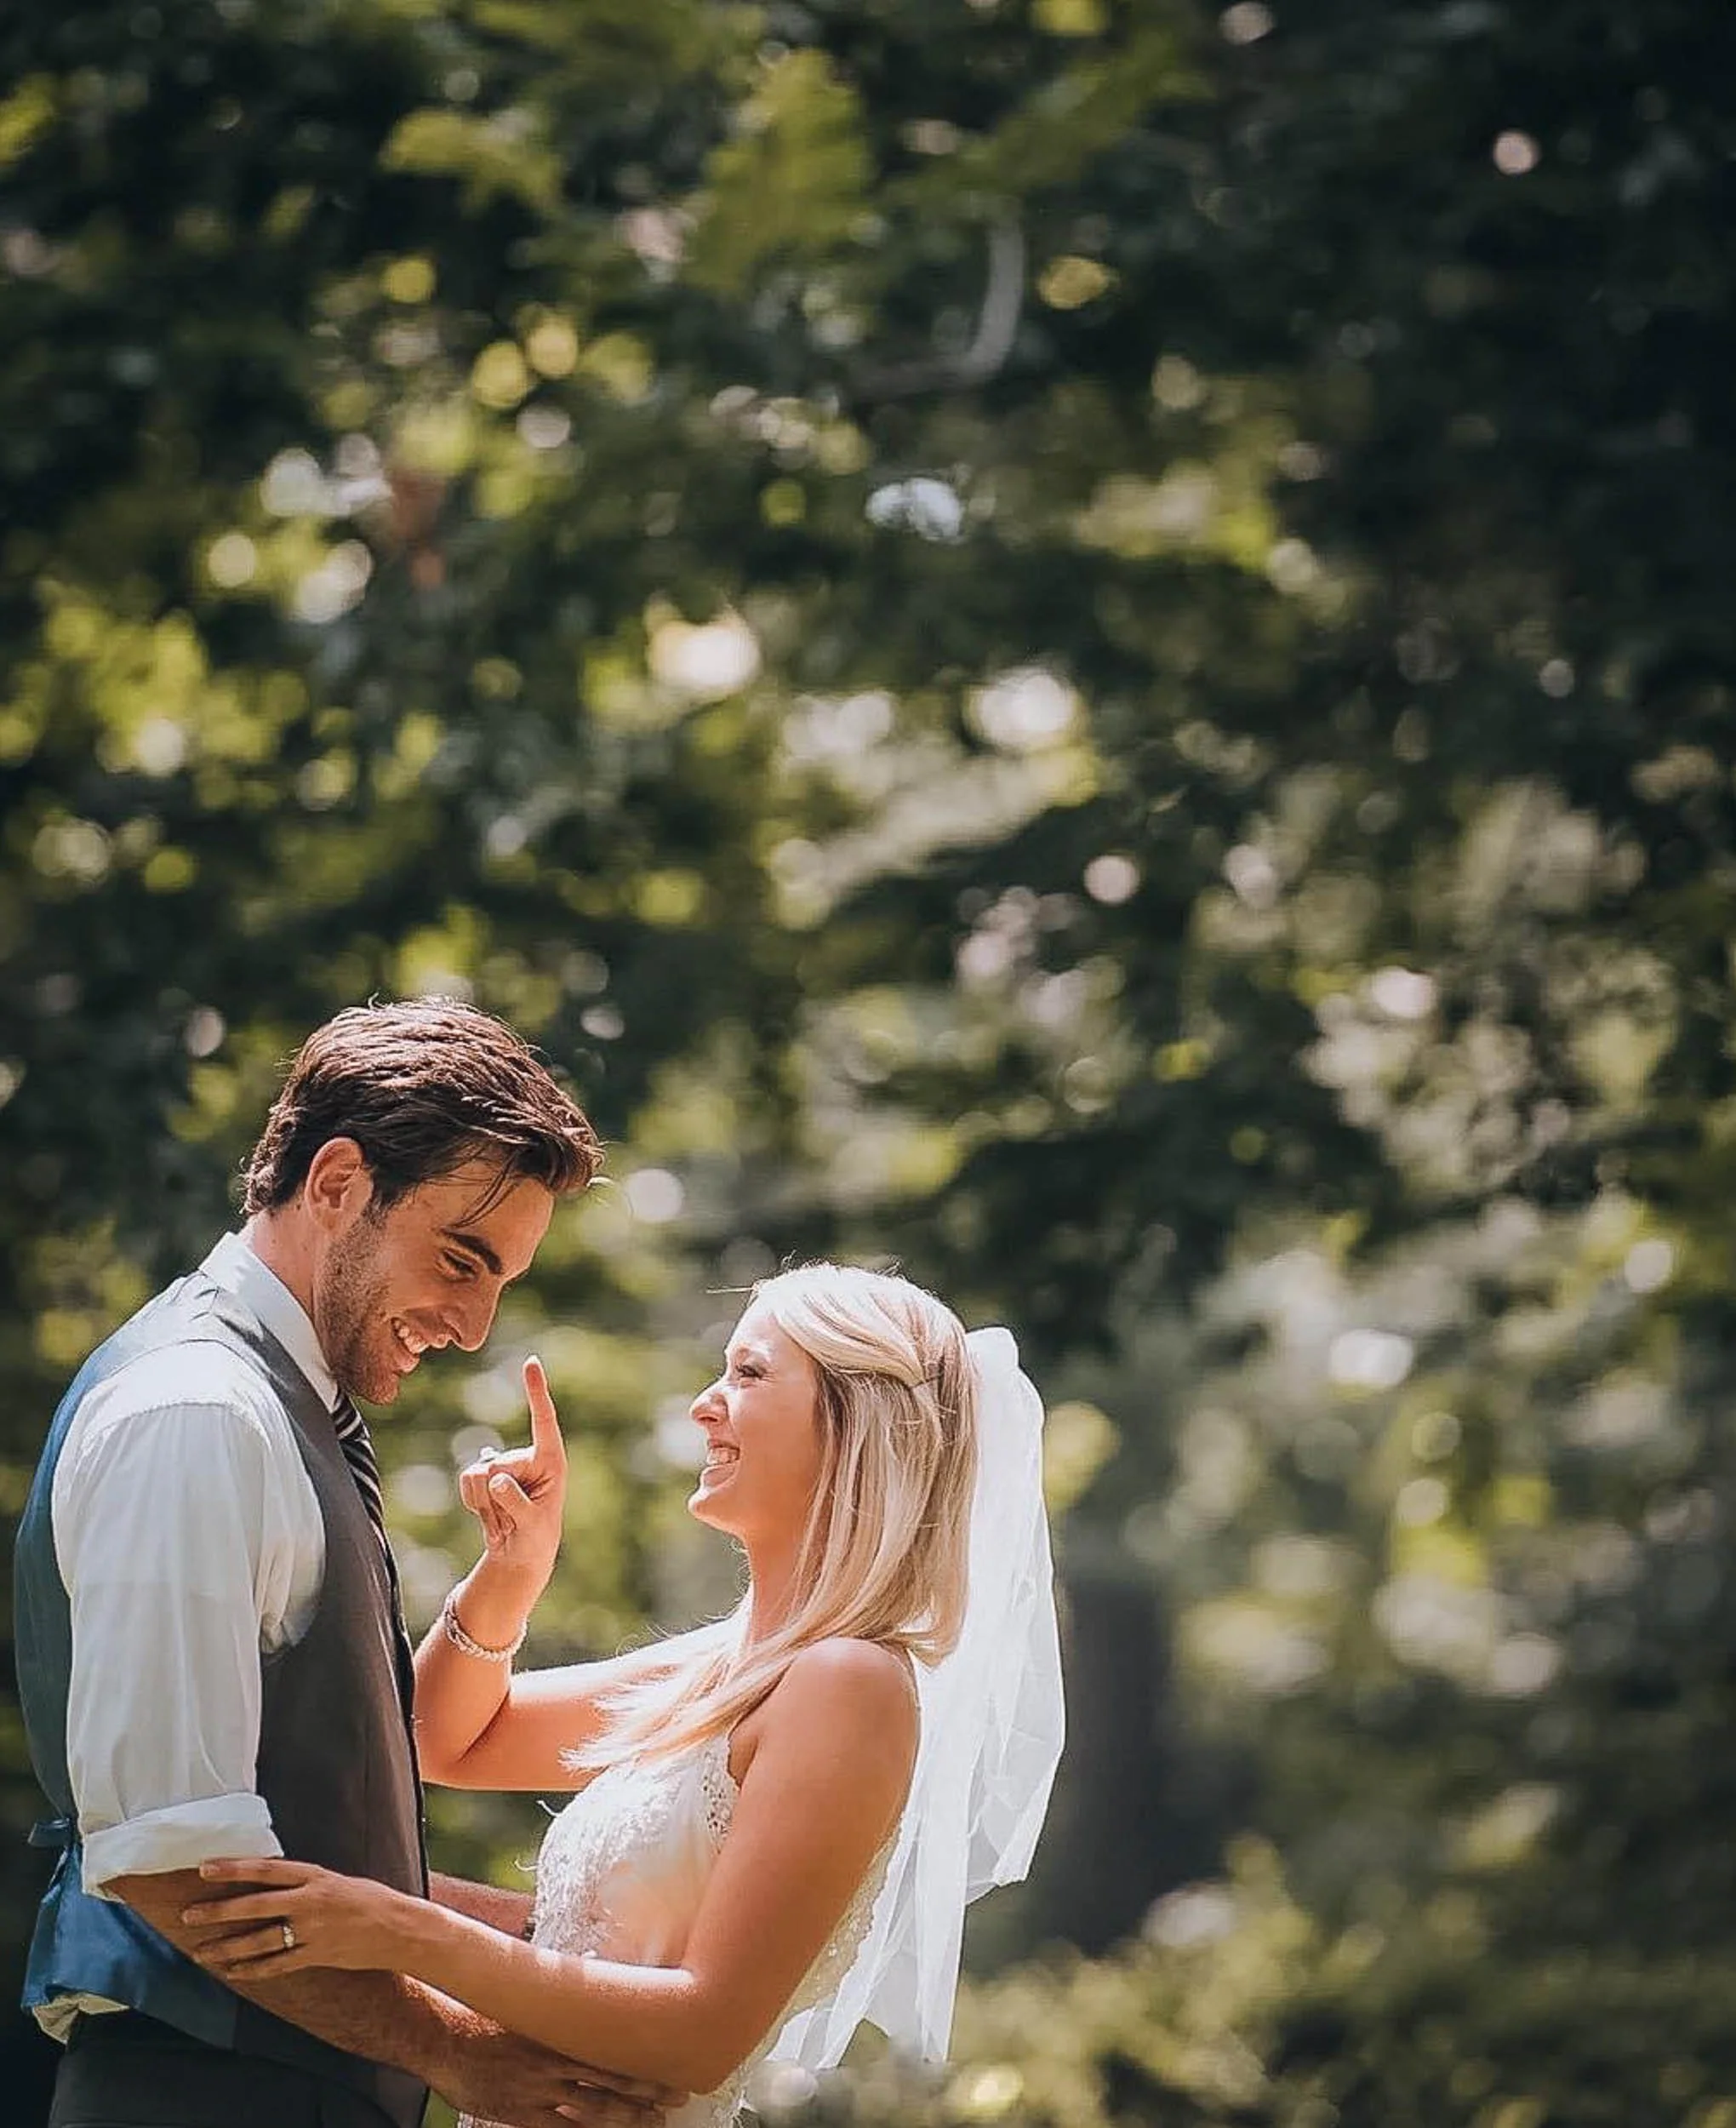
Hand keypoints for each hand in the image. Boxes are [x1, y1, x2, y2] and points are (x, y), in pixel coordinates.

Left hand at [182, 1857, 404, 1975]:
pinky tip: (232, 1973)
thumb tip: (273, 1884)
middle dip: (218, 1911)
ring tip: (200, 1952)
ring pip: (259, 1941)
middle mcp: (310, 1902)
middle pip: (255, 1906)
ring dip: (227, 1948)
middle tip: (188, 1915)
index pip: (265, 1870)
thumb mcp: (338, 1880)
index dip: (233, 1868)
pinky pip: (277, 1965)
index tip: (204, 1868)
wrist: (400, 1928)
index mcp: (315, 1876)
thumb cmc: (372, 1900)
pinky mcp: (316, 1956)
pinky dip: (252, 1970)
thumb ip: (307, 1884)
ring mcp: (312, 1931)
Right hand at [435, 2021, 684, 2127]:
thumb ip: (562, 2005)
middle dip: (646, 2093)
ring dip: (626, 2116)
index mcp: (560, 2032)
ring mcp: (538, 2092)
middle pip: (611, 2082)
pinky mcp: (520, 2114)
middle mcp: (554, 2062)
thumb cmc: (487, 2019)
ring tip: (653, 2120)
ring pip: (592, 2109)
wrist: (445, 2038)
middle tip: (676, 2098)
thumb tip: (594, 1978)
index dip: (644, 2062)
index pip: (613, 2050)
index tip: (671, 2066)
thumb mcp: (530, 2005)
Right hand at [458, 1356, 568, 1603]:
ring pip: (477, 1474)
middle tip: (512, 1522)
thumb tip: (497, 1479)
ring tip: (504, 1522)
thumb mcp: (533, 1525)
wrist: (519, 1553)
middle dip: (498, 1499)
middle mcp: (526, 1456)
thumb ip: (517, 1503)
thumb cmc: (536, 1537)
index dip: (536, 1391)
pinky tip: (490, 1519)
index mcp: (551, 1459)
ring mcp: (502, 1463)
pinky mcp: (482, 1474)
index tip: (531, 1362)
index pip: (543, 1419)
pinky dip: (473, 1505)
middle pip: (497, 1464)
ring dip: (486, 1506)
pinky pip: (466, 1482)